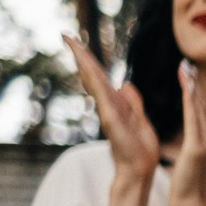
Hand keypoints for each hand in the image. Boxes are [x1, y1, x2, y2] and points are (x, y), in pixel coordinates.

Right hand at [71, 34, 159, 186]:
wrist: (139, 170)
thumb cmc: (140, 150)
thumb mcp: (140, 119)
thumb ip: (132, 102)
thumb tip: (124, 83)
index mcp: (115, 103)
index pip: (100, 77)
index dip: (89, 60)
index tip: (77, 42)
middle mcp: (108, 105)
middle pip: (92, 75)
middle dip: (80, 55)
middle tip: (66, 35)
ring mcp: (107, 111)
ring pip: (93, 81)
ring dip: (83, 62)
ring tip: (72, 43)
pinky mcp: (111, 119)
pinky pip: (101, 94)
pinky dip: (93, 80)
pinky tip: (86, 65)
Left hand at [168, 62, 205, 205]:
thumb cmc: (191, 190)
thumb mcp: (201, 165)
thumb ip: (201, 149)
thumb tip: (197, 140)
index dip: (201, 94)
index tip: (192, 77)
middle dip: (198, 85)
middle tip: (188, 65)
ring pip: (201, 110)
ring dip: (193, 88)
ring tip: (186, 70)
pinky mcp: (198, 149)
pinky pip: (194, 120)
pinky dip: (191, 102)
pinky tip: (187, 88)